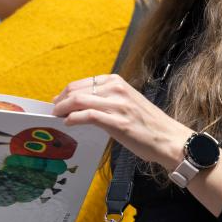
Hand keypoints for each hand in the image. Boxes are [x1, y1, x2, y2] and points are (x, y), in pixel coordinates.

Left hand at [52, 74, 192, 171]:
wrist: (168, 139)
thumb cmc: (147, 124)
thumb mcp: (125, 102)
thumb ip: (104, 100)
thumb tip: (78, 104)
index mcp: (117, 82)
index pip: (81, 83)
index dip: (65, 93)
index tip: (56, 102)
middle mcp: (116, 89)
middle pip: (76, 90)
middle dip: (60, 101)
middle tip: (53, 112)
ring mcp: (117, 105)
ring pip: (79, 101)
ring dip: (63, 110)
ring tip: (56, 118)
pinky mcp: (118, 122)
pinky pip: (88, 116)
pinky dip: (74, 119)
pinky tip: (68, 123)